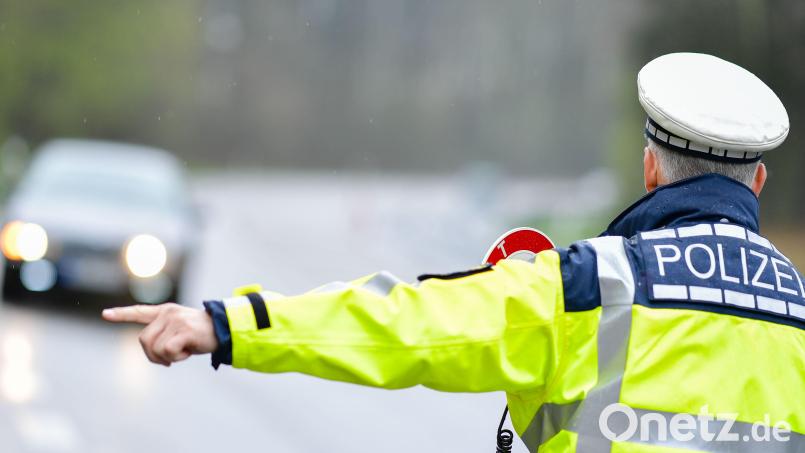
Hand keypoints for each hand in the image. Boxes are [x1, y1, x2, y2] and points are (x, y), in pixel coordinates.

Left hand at [102, 303, 218, 366]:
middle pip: (143, 340)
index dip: (122, 314)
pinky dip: (177, 357)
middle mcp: (168, 313)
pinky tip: (188, 352)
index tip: (105, 314)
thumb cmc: (202, 334)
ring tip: (183, 352)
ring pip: (155, 348)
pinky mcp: (183, 330)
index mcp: (165, 311)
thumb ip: (164, 335)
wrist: (224, 330)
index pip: (140, 312)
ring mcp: (175, 321)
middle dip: (153, 355)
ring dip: (167, 357)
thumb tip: (152, 352)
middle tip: (169, 360)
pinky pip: (167, 351)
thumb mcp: (181, 331)